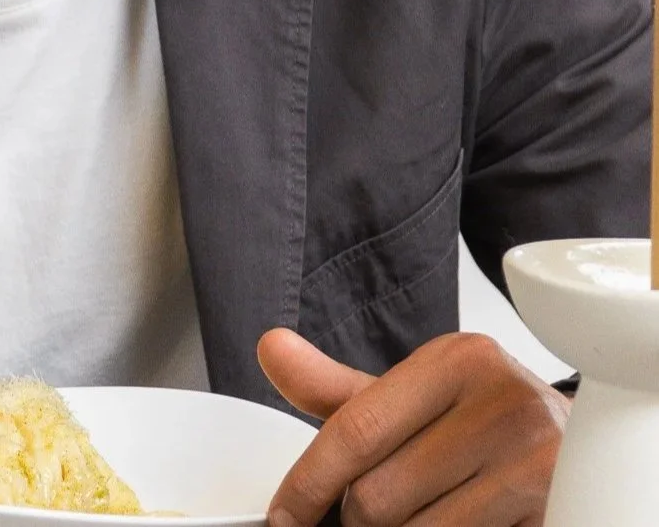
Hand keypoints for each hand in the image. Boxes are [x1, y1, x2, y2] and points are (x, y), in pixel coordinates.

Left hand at [258, 328, 567, 525]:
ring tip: (425, 514)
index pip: (355, 430)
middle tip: (374, 512)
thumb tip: (271, 348)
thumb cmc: (483, 423)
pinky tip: (458, 523)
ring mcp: (540, 465)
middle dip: (362, 518)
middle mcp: (505, 404)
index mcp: (459, 360)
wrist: (585, 453)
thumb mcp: (413, 395)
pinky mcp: (559, 513)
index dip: (308, 483)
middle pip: (380, 497)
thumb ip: (338, 389)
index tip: (283, 517)